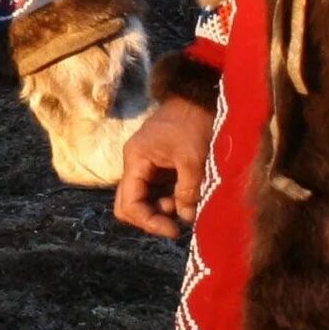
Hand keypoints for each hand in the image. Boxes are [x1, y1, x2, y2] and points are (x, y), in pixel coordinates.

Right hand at [112, 93, 214, 239]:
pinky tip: (188, 198)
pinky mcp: (158, 166)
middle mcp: (135, 165)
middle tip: (176, 226)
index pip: (129, 203)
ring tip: (187, 207)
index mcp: (135, 161)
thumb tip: (185, 218)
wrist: (199, 98)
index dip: (148, 222)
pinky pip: (157, 191)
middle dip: (151, 218)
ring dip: (163, 210)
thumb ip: (187, 191)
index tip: (174, 231)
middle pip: (130, 204)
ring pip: (144, 200)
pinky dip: (170, 200)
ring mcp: (145, 166)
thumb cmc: (193, 123)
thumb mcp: (193, 159)